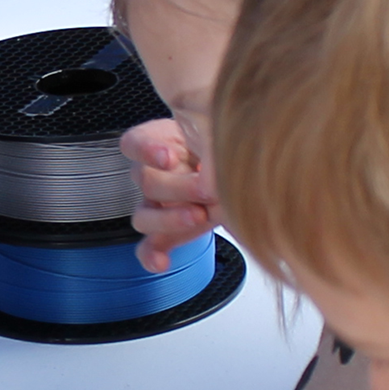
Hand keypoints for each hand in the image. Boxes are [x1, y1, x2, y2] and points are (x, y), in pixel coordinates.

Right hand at [120, 119, 217, 270]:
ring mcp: (159, 205)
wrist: (253, 174)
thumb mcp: (223, 127)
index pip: (135, 143)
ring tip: (198, 215)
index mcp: (162, 141)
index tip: (169, 157)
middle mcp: (156, 174)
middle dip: (177, 187)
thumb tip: (208, 162)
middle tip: (205, 188)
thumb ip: (210, 137)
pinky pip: (150, 246)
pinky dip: (153, 256)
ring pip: (143, 217)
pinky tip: (162, 261)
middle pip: (145, 181)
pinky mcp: (168, 231)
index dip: (146, 150)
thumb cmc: (232, 145)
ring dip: (169, 219)